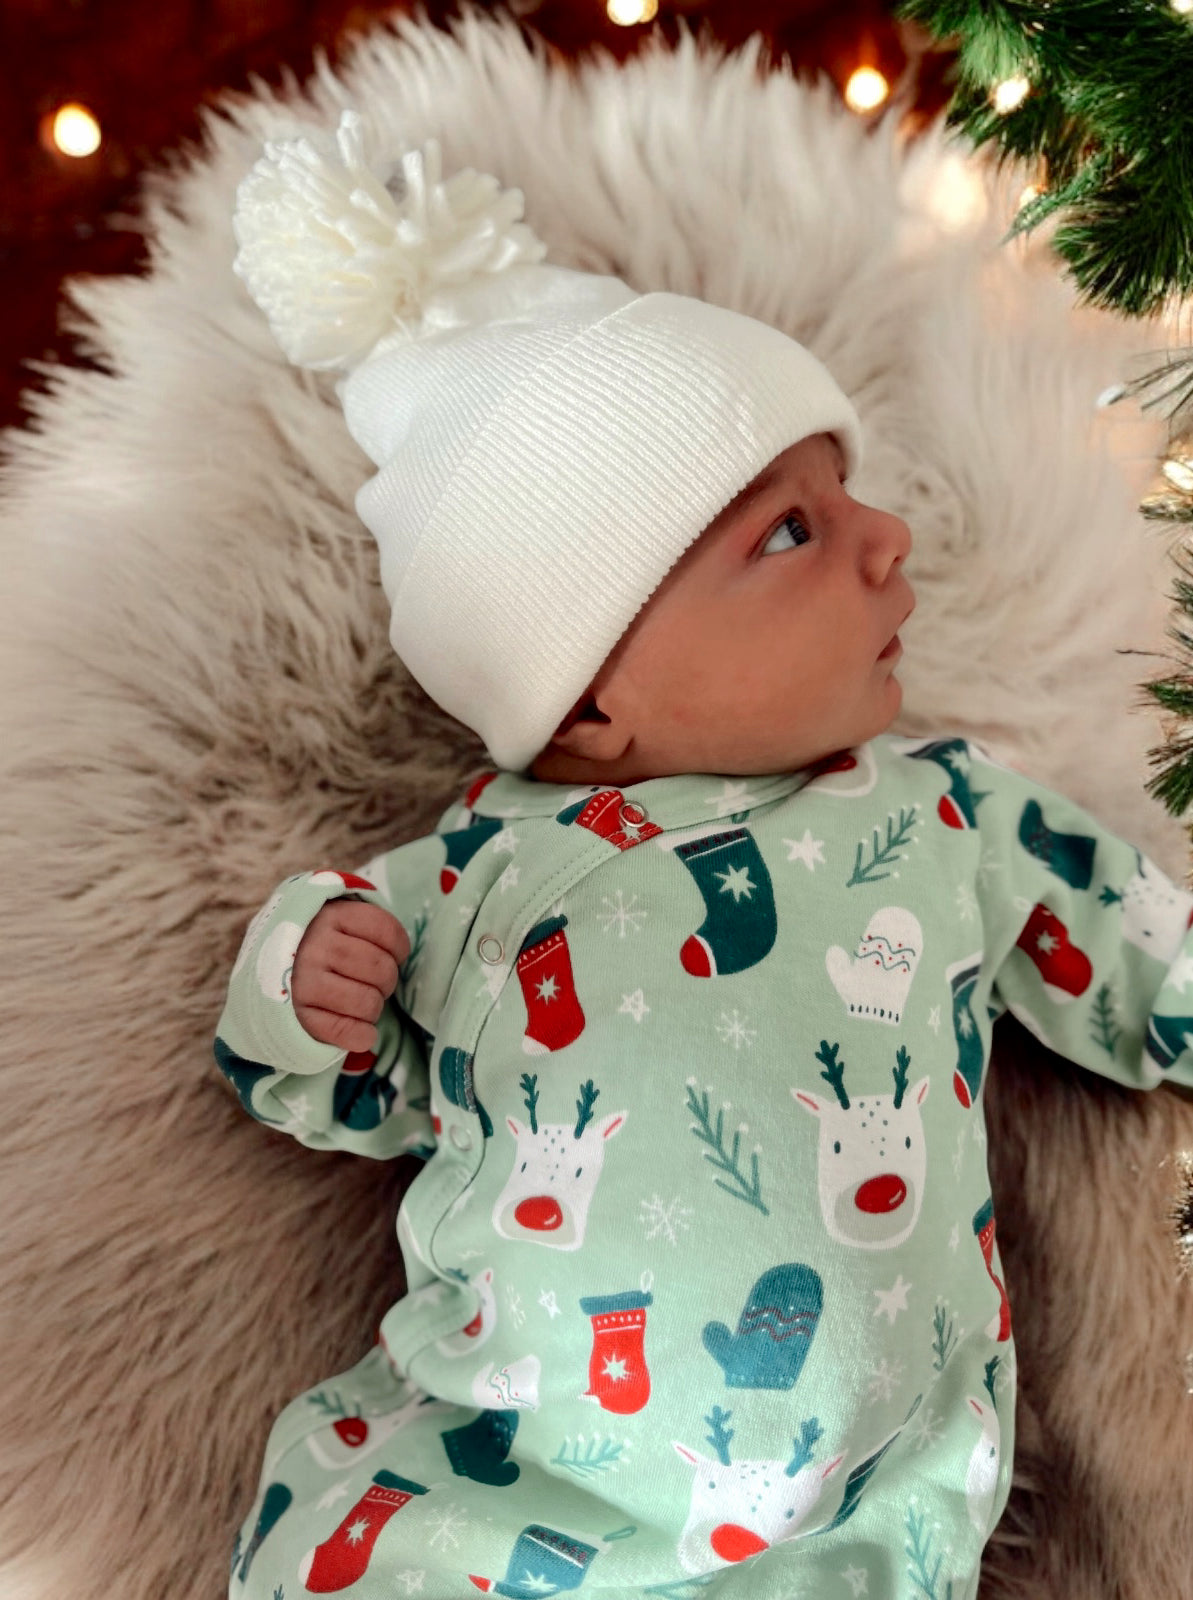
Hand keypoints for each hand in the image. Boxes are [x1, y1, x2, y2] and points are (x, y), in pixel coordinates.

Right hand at [290, 900, 410, 1052]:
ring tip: (360, 1003)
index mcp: (330, 916)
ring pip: (369, 1003)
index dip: (399, 949)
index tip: (391, 955)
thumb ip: (368, 927)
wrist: (262, 971)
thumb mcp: (337, 920)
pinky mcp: (299, 1017)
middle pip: (382, 969)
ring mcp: (303, 983)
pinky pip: (348, 1032)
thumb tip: (401, 953)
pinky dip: (363, 1035)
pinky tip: (361, 1031)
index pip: (388, 931)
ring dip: (373, 1009)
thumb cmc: (316, 945)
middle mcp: (314, 946)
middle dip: (386, 981)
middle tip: (371, 982)